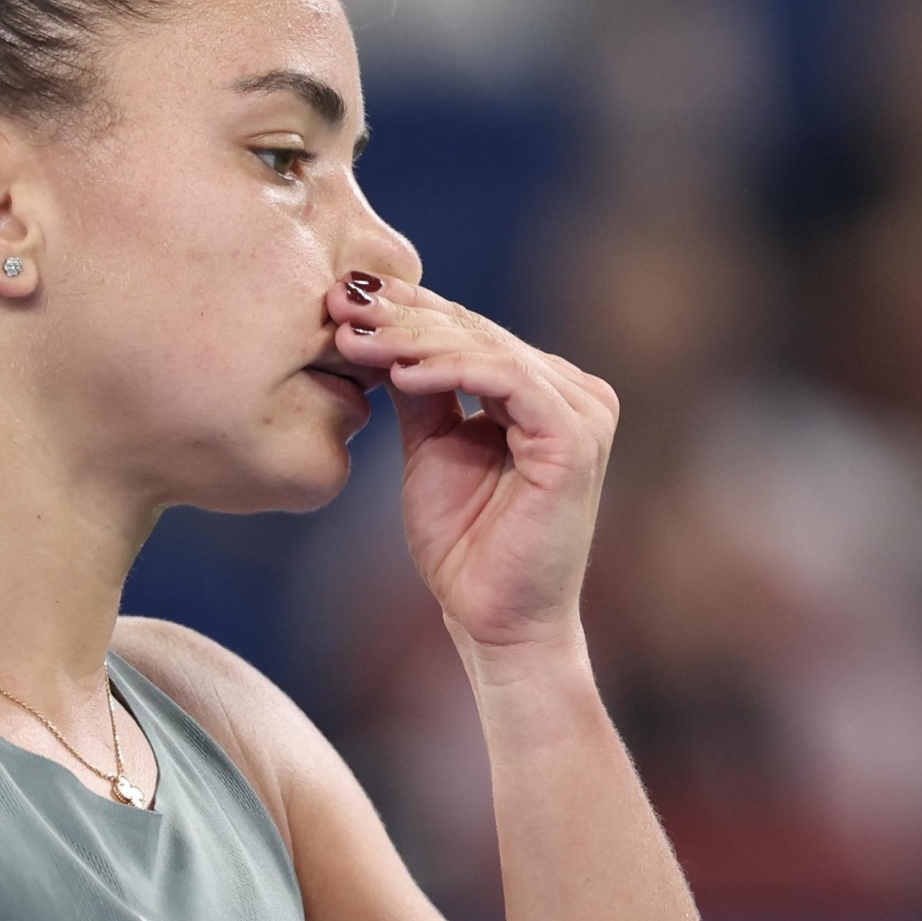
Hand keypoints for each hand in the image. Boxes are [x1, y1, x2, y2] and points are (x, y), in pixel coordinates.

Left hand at [329, 271, 618, 654]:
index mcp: (546, 391)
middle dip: (402, 316)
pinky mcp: (576, 439)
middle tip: (339, 304)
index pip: (471, 331)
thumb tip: (375, 328)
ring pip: (489, 348)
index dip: (407, 309)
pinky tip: (401, 373)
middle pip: (477, 332)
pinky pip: (509, 380)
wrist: (495, 622)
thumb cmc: (467, 546)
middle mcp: (574, 393)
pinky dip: (451, 370)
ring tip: (356, 338)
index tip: (342, 298)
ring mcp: (582, 412)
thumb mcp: (431, 449)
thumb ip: (421, 391)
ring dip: (415, 339)